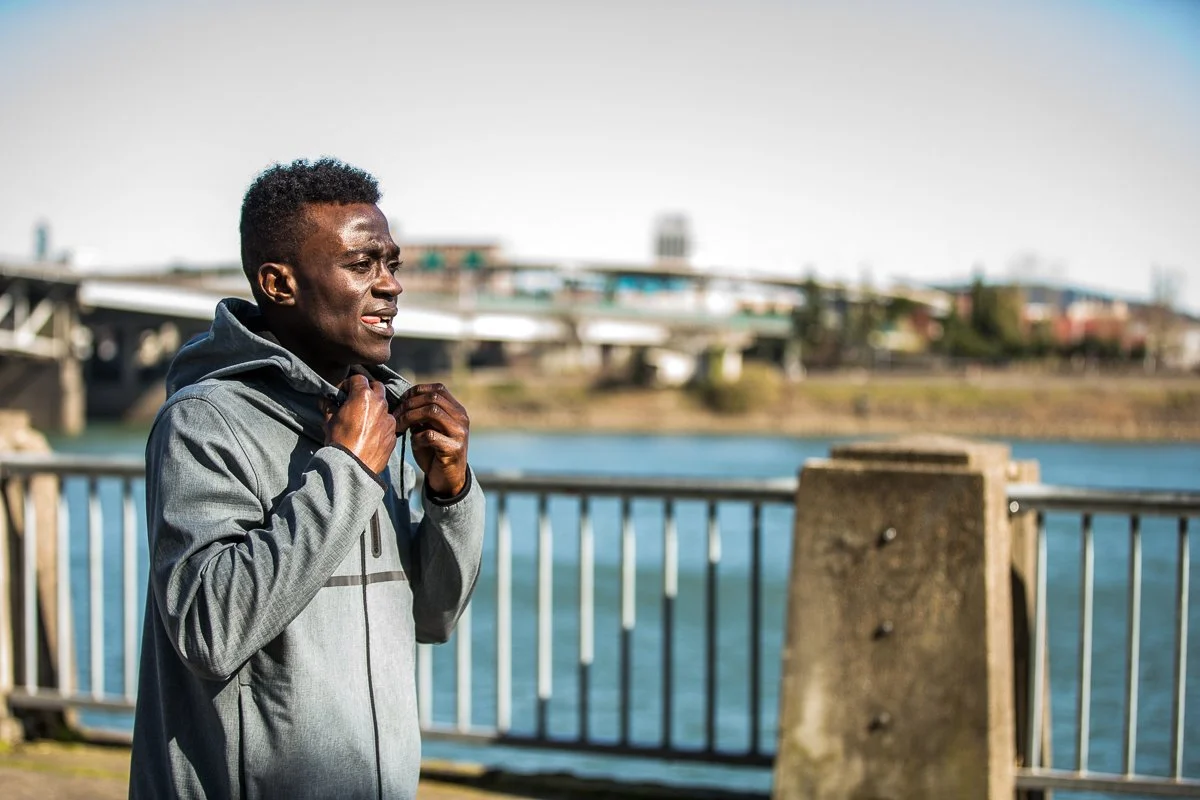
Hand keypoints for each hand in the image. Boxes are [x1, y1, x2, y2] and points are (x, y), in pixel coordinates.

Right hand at [325, 374, 396, 473]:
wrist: (353, 466)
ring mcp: (389, 419)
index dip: (348, 384)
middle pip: (377, 387)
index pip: (358, 378)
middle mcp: (380, 404)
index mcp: (363, 396)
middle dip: (367, 390)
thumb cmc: (340, 441)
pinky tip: (370, 434)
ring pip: (384, 406)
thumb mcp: (329, 421)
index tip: (343, 393)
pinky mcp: (393, 434)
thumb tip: (325, 400)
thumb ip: (328, 406)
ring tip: (364, 419)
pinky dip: (380, 425)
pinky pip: (388, 424)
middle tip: (356, 400)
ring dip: (375, 408)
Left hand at [393, 383, 469, 497]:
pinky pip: (429, 435)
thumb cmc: (434, 452)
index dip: (417, 391)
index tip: (402, 401)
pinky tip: (414, 443)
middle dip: (409, 404)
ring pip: (432, 412)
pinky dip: (416, 437)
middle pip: (433, 398)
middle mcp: (461, 418)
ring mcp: (460, 433)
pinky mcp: (454, 449)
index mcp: (457, 410)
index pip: (438, 389)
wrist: (447, 479)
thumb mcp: (428, 429)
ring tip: (400, 427)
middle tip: (395, 415)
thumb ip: (421, 415)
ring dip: (410, 417)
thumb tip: (404, 401)